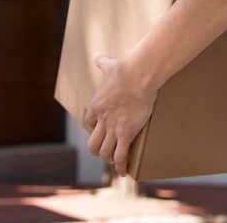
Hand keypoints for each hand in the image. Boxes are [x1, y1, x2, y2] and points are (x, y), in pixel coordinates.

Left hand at [84, 53, 157, 176]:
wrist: (138, 76)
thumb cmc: (124, 70)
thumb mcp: (108, 65)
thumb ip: (101, 61)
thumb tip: (97, 54)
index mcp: (96, 105)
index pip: (89, 122)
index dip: (94, 128)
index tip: (100, 129)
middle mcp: (102, 120)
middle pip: (93, 143)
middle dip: (98, 149)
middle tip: (104, 151)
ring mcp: (113, 129)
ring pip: (105, 152)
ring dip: (109, 159)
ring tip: (114, 162)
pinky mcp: (126, 134)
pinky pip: (120, 156)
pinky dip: (121, 166)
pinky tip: (124, 172)